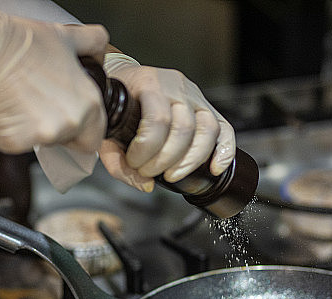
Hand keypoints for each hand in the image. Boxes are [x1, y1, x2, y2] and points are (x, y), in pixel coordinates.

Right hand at [0, 2, 108, 154]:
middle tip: (41, 101)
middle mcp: (66, 125)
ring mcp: (39, 137)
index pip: (94, 139)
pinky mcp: (12, 143)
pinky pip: (16, 143)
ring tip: (21, 99)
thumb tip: (98, 48)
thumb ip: (92, 44)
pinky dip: (11, 129)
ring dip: (33, 128)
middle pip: (67, 140)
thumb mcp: (66, 36)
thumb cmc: (20, 44)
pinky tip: (6, 106)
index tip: (72, 122)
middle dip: (58, 127)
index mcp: (86, 105)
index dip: (83, 130)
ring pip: (41, 142)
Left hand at [98, 53, 234, 191]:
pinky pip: (225, 129)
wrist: (126, 81)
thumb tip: (145, 185)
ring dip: (191, 161)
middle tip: (149, 172)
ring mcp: (194, 95)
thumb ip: (118, 161)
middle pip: (183, 128)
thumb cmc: (117, 106)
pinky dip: (224, 152)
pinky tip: (214, 169)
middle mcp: (175, 86)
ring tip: (173, 175)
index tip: (134, 163)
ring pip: (207, 129)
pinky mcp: (206, 107)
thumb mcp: (107, 130)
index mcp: (148, 83)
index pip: (157, 120)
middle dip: (166, 160)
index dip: (146, 150)